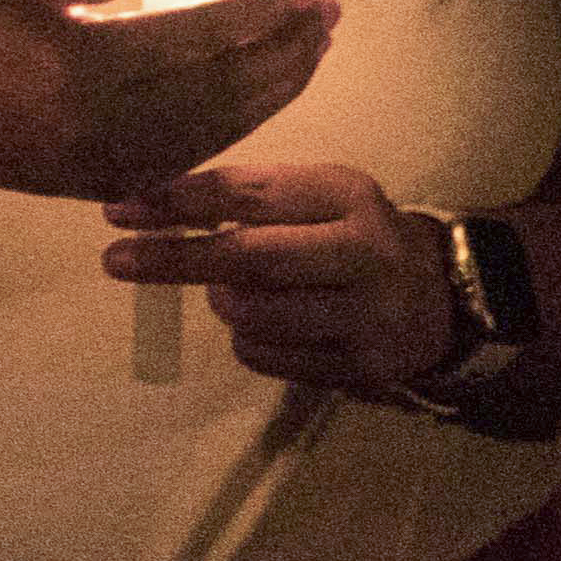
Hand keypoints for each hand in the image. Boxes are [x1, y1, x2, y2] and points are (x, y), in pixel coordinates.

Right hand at [0, 0, 335, 203]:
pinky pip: (195, 153)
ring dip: (276, 88)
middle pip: (227, 85)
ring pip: (222, 126)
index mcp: (88, 62)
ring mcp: (115, 158)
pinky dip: (239, 123)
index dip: (262, 9)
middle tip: (330, 15)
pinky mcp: (112, 181)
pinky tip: (263, 96)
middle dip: (288, 50)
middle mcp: (113, 118)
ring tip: (313, 52)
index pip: (202, 34)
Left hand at [101, 161, 461, 397]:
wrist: (445, 299)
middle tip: (115, 261)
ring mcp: (367, 315)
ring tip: (233, 291)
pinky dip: (246, 339)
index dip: (177, 200)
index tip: (118, 209)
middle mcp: (363, 252)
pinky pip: (266, 356)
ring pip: (251, 313)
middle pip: (247, 256)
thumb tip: (149, 206)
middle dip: (172, 258)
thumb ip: (250, 198)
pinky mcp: (361, 367)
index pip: (247, 192)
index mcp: (347, 196)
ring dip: (221, 301)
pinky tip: (270, 325)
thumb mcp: (318, 198)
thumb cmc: (353, 236)